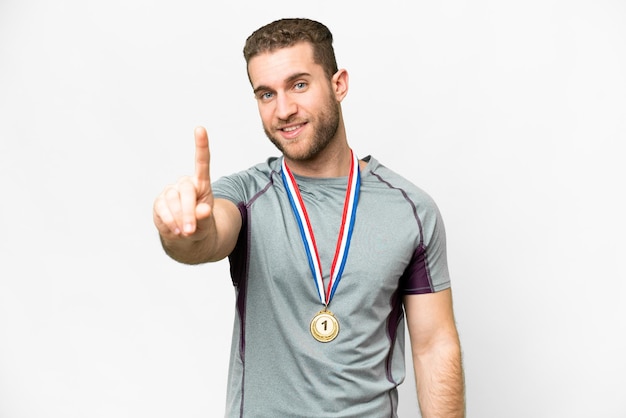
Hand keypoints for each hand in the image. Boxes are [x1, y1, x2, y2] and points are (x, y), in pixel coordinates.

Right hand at [153, 126, 213, 240]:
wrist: (186, 238)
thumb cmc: (201, 225)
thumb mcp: (208, 223)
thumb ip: (206, 217)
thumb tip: (203, 210)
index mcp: (202, 184)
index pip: (202, 162)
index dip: (201, 146)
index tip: (200, 129)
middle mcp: (185, 184)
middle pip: (187, 190)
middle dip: (189, 211)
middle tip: (191, 230)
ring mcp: (171, 192)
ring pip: (173, 200)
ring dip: (179, 218)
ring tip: (185, 232)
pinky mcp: (159, 202)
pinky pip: (162, 209)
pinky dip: (169, 221)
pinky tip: (175, 230)